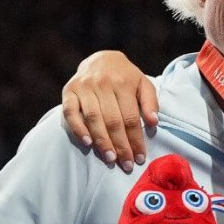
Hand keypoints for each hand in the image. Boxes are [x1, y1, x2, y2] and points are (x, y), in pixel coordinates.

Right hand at [61, 51, 158, 171]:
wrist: (100, 59)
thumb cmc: (125, 77)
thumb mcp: (143, 84)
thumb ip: (150, 102)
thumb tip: (154, 122)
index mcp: (123, 83)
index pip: (131, 117)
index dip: (136, 139)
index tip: (139, 157)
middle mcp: (103, 84)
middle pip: (113, 121)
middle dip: (120, 145)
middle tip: (125, 164)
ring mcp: (84, 87)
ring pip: (93, 118)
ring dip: (102, 141)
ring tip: (110, 159)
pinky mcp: (69, 91)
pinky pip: (70, 112)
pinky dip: (78, 128)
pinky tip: (87, 143)